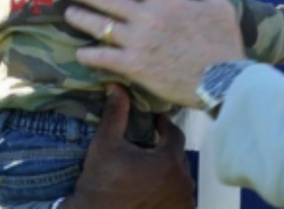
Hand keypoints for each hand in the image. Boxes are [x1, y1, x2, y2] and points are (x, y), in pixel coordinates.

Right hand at [61, 85, 193, 208]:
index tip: (157, 122)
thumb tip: (117, 87)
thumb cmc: (101, 182)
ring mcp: (182, 202)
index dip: (165, 127)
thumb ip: (116, 115)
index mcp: (169, 161)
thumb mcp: (105, 145)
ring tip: (151, 169)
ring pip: (181, 179)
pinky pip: (181, 199)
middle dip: (167, 150)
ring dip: (170, 172)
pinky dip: (171, 192)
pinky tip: (155, 190)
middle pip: (179, 157)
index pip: (175, 135)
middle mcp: (183, 182)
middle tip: (151, 147)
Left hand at [64, 0, 244, 107]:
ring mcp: (138, 42)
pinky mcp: (135, 66)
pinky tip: (80, 53)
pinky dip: (90, 55)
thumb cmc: (223, 42)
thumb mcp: (220, 5)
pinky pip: (105, 58)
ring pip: (101, 26)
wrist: (222, 80)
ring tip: (69, 14)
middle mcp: (147, 17)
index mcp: (167, 0)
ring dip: (82, 18)